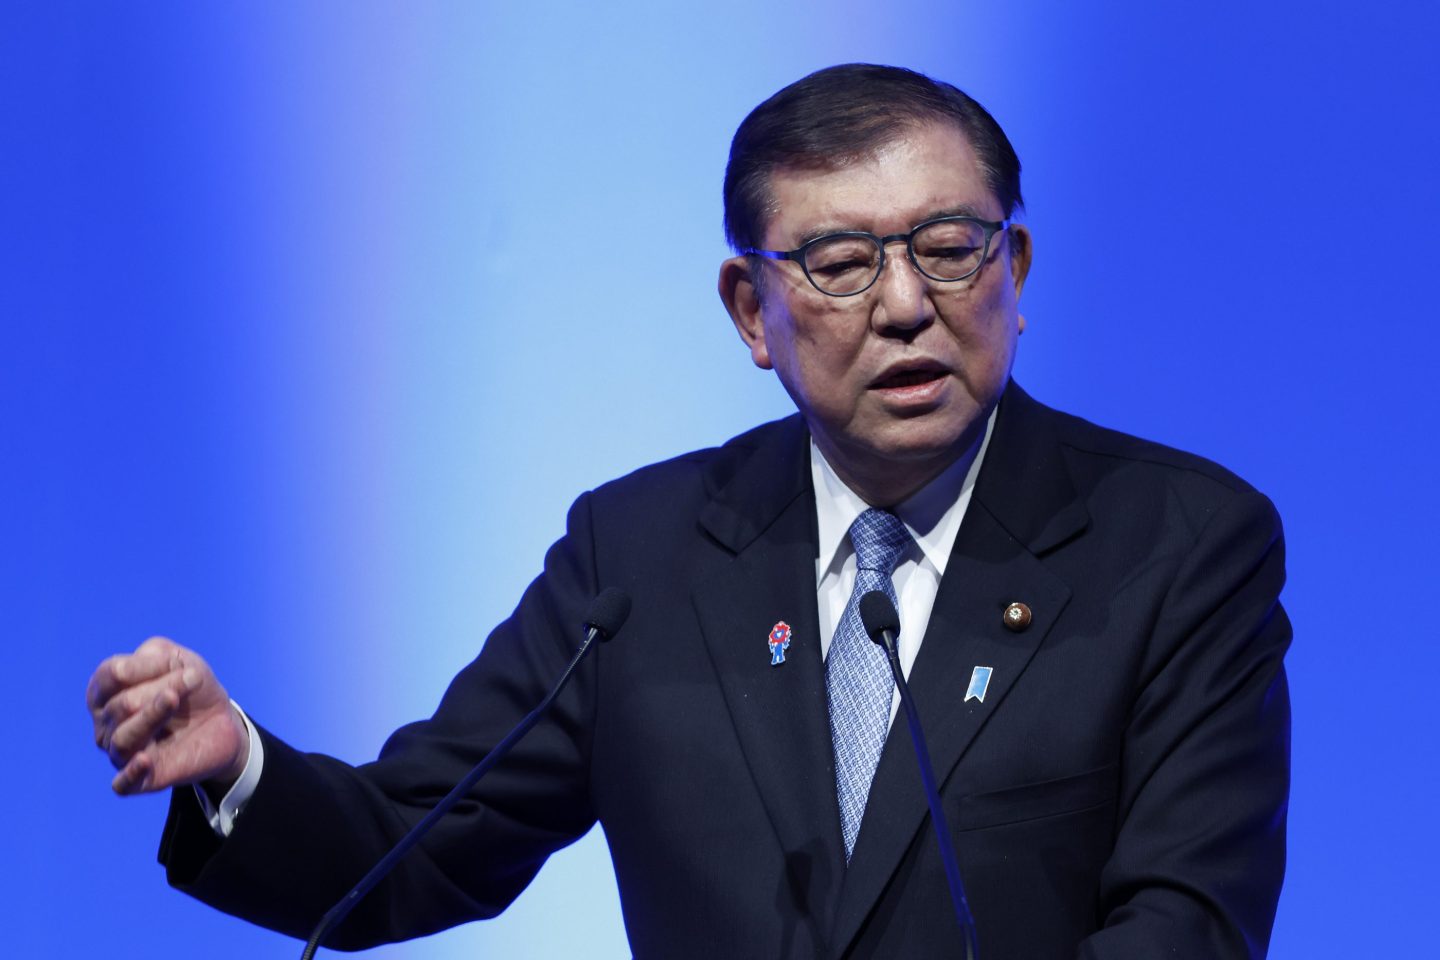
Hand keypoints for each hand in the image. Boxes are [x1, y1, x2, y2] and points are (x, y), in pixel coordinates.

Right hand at [86, 636, 248, 795]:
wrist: (222, 721)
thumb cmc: (190, 688)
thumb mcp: (177, 660)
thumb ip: (151, 657)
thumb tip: (123, 672)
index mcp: (106, 693)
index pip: (110, 675)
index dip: (145, 665)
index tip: (174, 663)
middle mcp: (106, 725)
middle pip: (123, 704)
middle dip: (164, 687)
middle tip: (194, 678)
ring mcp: (121, 753)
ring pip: (123, 738)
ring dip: (153, 715)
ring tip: (175, 699)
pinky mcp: (142, 780)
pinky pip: (123, 784)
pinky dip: (131, 773)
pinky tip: (145, 760)